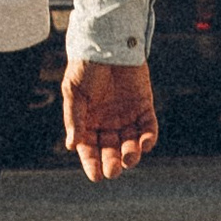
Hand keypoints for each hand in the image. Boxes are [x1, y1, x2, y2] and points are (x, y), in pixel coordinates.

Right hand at [63, 60, 157, 181]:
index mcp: (87, 121)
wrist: (107, 44)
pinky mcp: (144, 107)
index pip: (89, 148)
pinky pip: (148, 128)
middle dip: (112, 162)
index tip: (96, 176)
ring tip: (129, 157)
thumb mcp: (74, 93)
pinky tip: (145, 143)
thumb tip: (71, 145)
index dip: (91, 162)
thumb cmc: (85, 67)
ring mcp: (127, 116)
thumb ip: (74, 119)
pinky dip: (148, 138)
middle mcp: (107, 122)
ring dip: (131, 153)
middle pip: (111, 149)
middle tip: (113, 170)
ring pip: (131, 143)